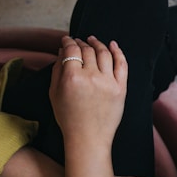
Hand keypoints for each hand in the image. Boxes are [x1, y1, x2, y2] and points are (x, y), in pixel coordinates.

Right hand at [49, 36, 127, 151]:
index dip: (68, 41)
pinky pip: (122, 64)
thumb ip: (57, 70)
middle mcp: (92, 76)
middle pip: (88, 51)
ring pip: (104, 54)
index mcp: (72, 77)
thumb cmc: (69, 117)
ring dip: (98, 44)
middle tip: (79, 41)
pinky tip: (113, 45)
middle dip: (81, 43)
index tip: (67, 39)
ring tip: (93, 40)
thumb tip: (62, 51)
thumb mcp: (54, 93)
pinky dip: (118, 52)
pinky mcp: (121, 88)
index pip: (71, 50)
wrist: (88, 137)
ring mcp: (108, 82)